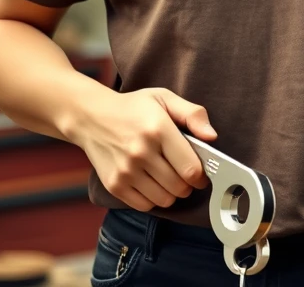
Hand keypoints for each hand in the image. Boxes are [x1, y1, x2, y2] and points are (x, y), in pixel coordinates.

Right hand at [70, 86, 215, 210]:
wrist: (91, 118)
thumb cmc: (134, 107)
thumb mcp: (165, 98)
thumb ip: (193, 115)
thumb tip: (212, 137)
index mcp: (158, 129)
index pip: (190, 168)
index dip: (202, 175)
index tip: (204, 173)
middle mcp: (141, 152)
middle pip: (179, 187)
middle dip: (189, 184)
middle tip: (187, 175)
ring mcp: (125, 171)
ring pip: (164, 199)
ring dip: (173, 193)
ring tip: (171, 178)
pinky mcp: (114, 185)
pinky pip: (144, 205)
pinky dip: (154, 199)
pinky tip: (153, 184)